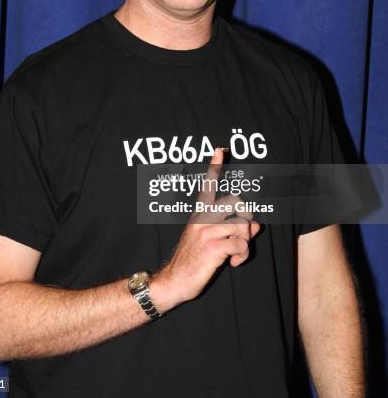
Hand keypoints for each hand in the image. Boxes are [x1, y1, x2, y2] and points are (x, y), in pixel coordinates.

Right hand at [151, 148, 260, 310]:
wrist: (175, 281)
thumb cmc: (194, 261)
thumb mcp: (212, 242)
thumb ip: (234, 231)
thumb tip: (256, 225)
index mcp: (200, 215)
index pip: (207, 187)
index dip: (214, 168)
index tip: (219, 150)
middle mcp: (202, 219)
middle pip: (237, 206)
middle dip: (246, 225)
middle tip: (240, 241)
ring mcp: (206, 232)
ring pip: (242, 227)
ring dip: (244, 245)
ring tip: (234, 256)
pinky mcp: (212, 247)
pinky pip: (240, 244)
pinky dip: (241, 256)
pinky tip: (231, 263)